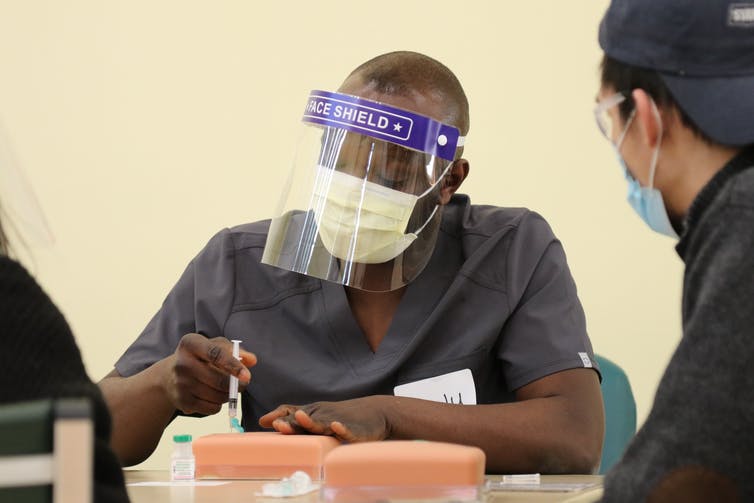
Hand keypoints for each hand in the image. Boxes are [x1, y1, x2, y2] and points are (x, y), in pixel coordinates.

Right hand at [162, 333, 256, 415]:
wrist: (170, 375)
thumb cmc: (201, 356)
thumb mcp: (216, 346)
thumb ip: (236, 351)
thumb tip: (252, 360)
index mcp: (191, 343)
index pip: (215, 354)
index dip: (234, 365)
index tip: (247, 375)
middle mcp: (182, 363)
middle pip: (218, 380)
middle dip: (237, 385)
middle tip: (244, 384)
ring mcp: (180, 384)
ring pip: (217, 396)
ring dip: (228, 395)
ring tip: (226, 388)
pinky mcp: (181, 401)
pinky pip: (211, 409)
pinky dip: (218, 404)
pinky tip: (213, 396)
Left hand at [259, 396, 390, 441]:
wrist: (376, 412)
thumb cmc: (343, 416)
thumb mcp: (317, 415)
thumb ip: (292, 418)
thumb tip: (264, 420)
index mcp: (314, 414)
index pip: (293, 413)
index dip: (281, 417)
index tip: (267, 423)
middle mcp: (324, 416)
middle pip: (305, 419)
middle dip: (292, 422)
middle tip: (279, 425)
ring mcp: (340, 422)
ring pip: (324, 424)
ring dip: (312, 422)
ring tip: (301, 418)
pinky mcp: (357, 430)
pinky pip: (348, 430)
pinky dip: (342, 429)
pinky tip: (336, 427)